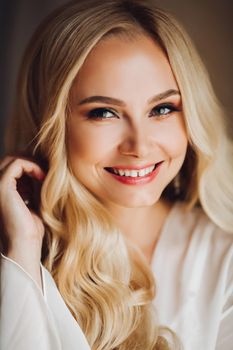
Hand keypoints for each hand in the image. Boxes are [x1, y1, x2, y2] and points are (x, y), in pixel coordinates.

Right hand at [0, 156, 45, 286]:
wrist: (25, 243)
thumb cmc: (31, 226)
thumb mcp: (33, 198)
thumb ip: (33, 182)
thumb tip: (43, 164)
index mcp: (0, 189)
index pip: (13, 166)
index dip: (31, 165)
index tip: (45, 176)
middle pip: (13, 160)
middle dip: (32, 162)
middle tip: (46, 173)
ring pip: (14, 159)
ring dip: (33, 163)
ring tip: (45, 176)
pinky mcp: (1, 185)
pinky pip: (18, 163)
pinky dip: (33, 165)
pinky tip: (42, 177)